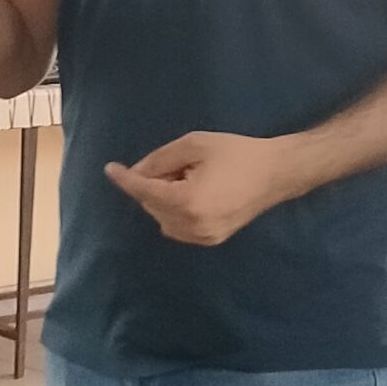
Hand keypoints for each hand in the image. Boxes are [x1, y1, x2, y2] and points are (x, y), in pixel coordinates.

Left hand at [106, 132, 294, 245]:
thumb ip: (160, 159)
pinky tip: (194, 193)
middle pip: (151, 205)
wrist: (276, 173)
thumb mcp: (195, 145)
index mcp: (188, 202)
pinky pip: (177, 227)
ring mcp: (202, 238)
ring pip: (162, 218)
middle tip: (177, 164)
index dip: (125, 179)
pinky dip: (174, 211)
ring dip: (163, 198)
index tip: (110, 169)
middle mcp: (192, 226)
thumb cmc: (237, 153)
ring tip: (190, 178)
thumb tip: (136, 172)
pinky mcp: (211, 241)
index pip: (145, 191)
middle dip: (154, 183)